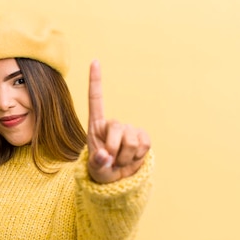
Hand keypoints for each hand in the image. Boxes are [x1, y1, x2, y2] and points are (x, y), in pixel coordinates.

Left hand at [87, 60, 150, 183]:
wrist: (119, 179)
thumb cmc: (102, 170)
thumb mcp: (95, 170)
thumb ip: (97, 164)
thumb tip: (104, 156)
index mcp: (96, 126)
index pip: (96, 100)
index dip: (96, 81)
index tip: (95, 61)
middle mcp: (113, 124)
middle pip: (118, 128)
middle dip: (115, 150)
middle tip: (111, 162)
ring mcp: (129, 129)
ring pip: (132, 141)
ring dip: (126, 158)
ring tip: (120, 162)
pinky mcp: (143, 136)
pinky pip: (144, 145)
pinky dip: (137, 157)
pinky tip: (132, 159)